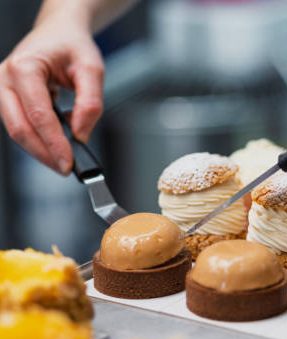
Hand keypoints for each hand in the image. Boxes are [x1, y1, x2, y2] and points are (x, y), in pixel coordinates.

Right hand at [0, 14, 103, 173]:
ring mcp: (4, 89)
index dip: (54, 143)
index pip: (38, 115)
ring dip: (41, 150)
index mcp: (25, 67)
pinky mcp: (10, 99)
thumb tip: (80, 134)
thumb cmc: (73, 47)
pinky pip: (21, 126)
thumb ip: (90, 103)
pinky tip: (57, 144)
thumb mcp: (92, 69)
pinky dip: (40, 140)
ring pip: (17, 130)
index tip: (69, 163)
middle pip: (19, 128)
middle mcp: (6, 78)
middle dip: (44, 153)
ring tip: (65, 159)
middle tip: (67, 169)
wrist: (60, 34)